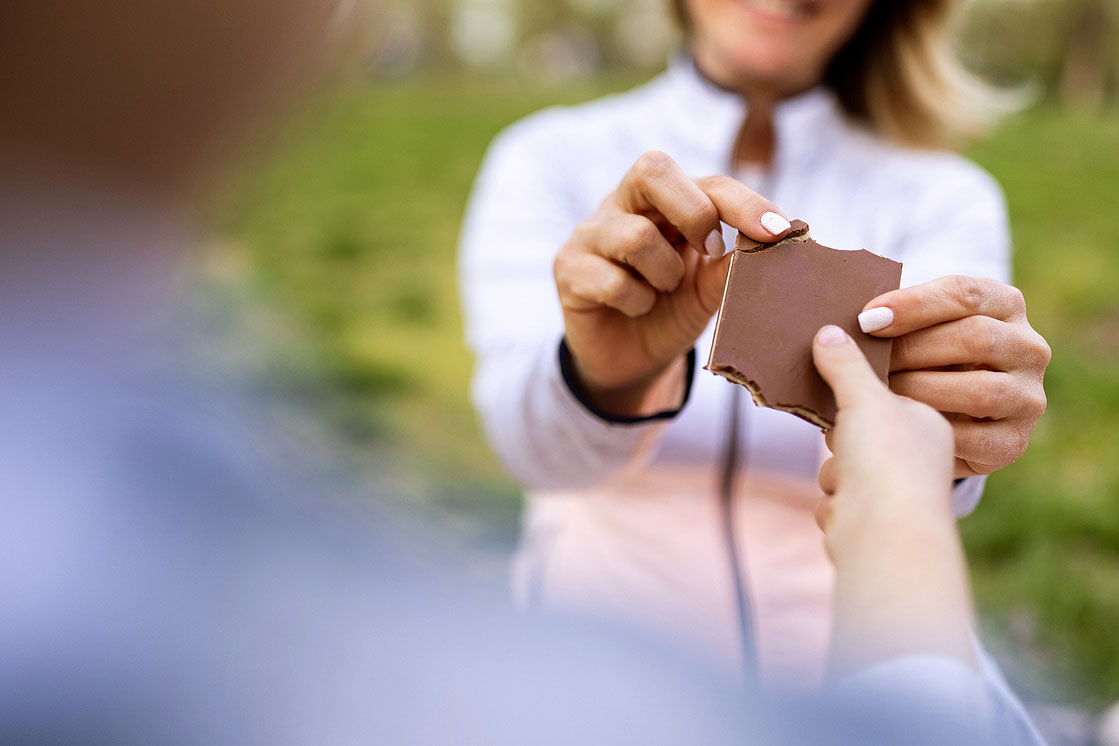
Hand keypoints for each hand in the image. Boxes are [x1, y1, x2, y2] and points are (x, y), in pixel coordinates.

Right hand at [553, 150, 790, 416]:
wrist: (629, 361)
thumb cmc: (672, 311)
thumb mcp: (709, 290)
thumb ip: (731, 266)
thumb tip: (769, 243)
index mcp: (666, 199)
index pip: (708, 182)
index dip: (745, 202)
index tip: (780, 232)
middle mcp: (623, 204)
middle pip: (653, 169)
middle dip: (695, 213)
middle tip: (710, 252)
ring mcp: (591, 233)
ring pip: (636, 235)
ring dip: (664, 272)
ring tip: (663, 290)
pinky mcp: (568, 268)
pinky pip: (611, 280)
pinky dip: (636, 302)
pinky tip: (635, 309)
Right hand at [812, 325, 955, 554]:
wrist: (885, 537)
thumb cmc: (888, 460)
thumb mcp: (864, 399)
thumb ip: (845, 365)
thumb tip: (828, 333)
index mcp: (929, 425)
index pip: (886, 397)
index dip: (859, 398)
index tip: (849, 404)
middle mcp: (918, 460)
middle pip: (858, 435)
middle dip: (844, 443)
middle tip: (847, 441)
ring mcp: (895, 493)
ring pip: (843, 468)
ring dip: (838, 474)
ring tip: (849, 479)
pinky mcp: (871, 522)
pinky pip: (838, 499)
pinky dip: (836, 503)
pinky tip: (846, 506)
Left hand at [857, 276, 1050, 477]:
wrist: (949, 418)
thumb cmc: (922, 360)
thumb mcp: (918, 330)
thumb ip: (893, 320)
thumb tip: (835, 331)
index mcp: (1005, 304)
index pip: (963, 293)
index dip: (913, 305)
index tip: (867, 319)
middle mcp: (1028, 347)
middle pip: (975, 338)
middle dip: (912, 349)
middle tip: (865, 361)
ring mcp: (1028, 396)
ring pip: (979, 390)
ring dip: (920, 391)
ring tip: (875, 394)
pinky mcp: (1014, 441)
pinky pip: (974, 437)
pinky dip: (931, 432)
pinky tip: (896, 427)